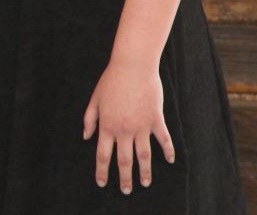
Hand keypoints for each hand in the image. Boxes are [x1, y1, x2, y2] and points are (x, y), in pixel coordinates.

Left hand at [82, 58, 174, 193]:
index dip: (102, 171)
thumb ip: (89, 119)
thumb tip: (86, 137)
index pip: (103, 155)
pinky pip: (163, 139)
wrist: (133, 66)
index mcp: (107, 126)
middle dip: (124, 178)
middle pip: (124, 160)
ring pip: (143, 155)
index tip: (102, 183)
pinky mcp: (156, 119)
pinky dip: (168, 150)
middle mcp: (124, 130)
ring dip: (145, 171)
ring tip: (145, 183)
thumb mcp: (95, 99)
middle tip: (126, 191)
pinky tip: (170, 160)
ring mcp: (141, 126)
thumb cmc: (111, 80)